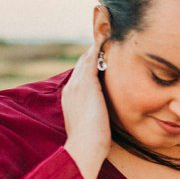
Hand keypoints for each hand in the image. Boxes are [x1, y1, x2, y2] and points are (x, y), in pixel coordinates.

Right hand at [62, 44, 112, 178]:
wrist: (85, 146)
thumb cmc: (92, 143)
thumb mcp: (92, 126)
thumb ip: (97, 116)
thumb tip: (105, 119)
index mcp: (71, 98)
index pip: (82, 75)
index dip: (91, 65)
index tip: (101, 56)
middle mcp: (71, 87)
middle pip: (83, 63)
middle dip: (93, 52)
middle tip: (106, 37)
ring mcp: (77, 84)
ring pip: (87, 58)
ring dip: (97, 46)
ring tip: (108, 32)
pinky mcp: (86, 83)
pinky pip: (92, 58)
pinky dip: (99, 46)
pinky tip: (108, 36)